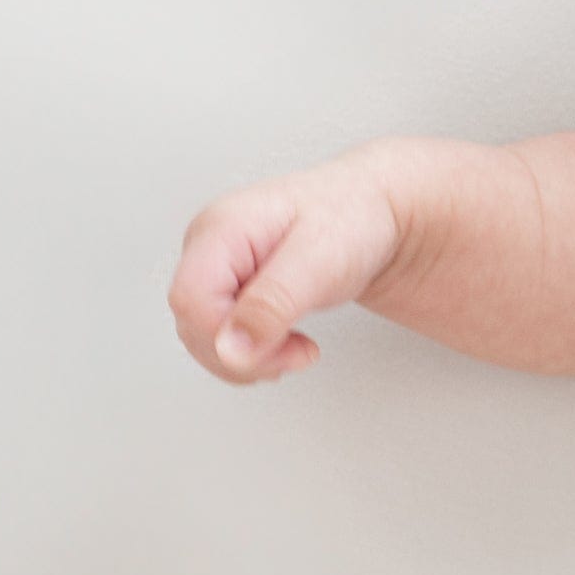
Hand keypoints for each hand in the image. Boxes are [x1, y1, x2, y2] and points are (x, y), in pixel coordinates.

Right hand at [168, 153, 405, 384]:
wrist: (382, 214)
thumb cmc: (356, 219)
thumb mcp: (320, 260)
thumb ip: (272, 304)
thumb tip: (229, 350)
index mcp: (221, 229)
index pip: (192, 301)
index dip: (230, 338)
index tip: (287, 347)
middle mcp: (211, 247)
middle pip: (193, 324)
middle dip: (244, 355)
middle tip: (299, 353)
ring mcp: (220, 269)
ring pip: (204, 336)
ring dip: (249, 360)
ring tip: (297, 349)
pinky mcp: (236, 289)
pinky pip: (224, 336)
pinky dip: (253, 355)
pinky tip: (284, 346)